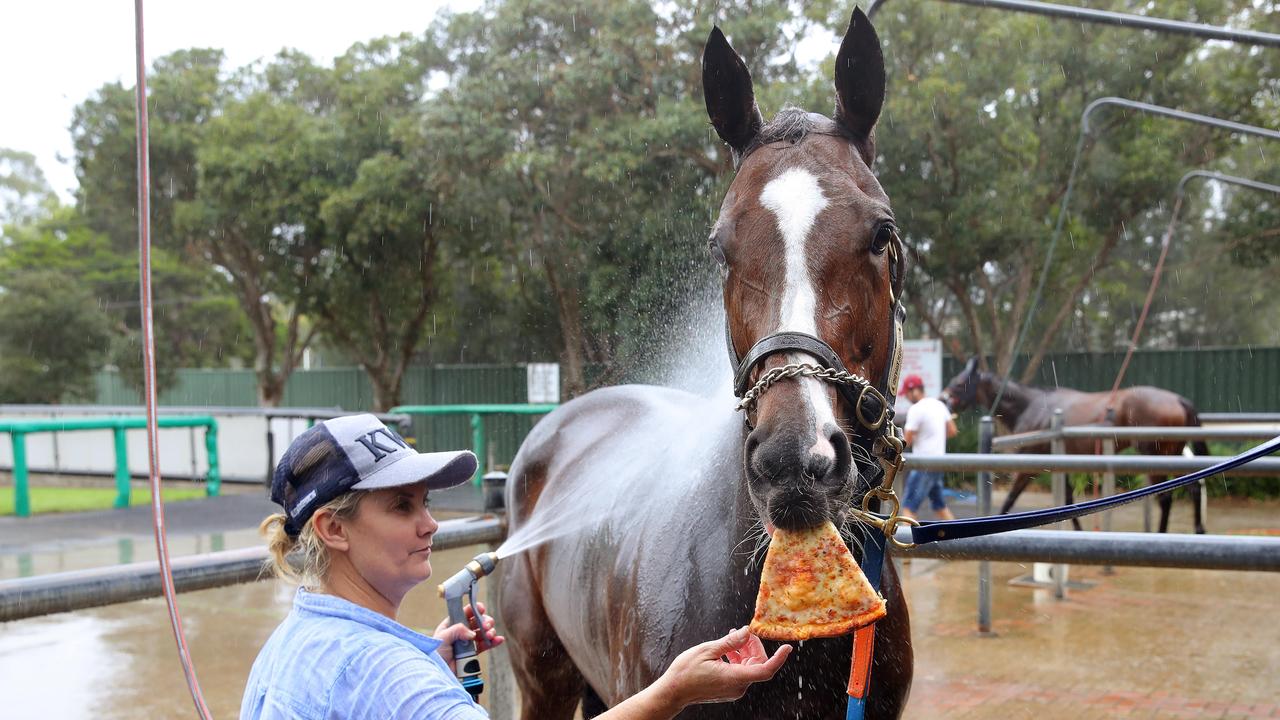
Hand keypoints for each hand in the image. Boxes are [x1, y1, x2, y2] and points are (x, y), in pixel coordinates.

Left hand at [433, 601, 504, 672]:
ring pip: (484, 632)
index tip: (481, 609)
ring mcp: (469, 642)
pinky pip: (486, 645)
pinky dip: (494, 642)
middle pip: (479, 621)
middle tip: (486, 626)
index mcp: (453, 623)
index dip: (475, 609)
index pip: (466, 612)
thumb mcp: (443, 637)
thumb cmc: (436, 652)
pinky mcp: (474, 653)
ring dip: (490, 631)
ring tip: (489, 635)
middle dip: (485, 621)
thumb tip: (472, 633)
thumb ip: (457, 630)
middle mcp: (462, 631)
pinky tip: (499, 639)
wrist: (438, 671)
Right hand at [656, 626, 790, 707]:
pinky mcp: (728, 690)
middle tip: (743, 632)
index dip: (779, 658)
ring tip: (732, 637)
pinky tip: (727, 649)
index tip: (787, 647)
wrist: (673, 691)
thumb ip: (730, 641)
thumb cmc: (686, 671)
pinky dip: (738, 659)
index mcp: (735, 677)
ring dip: (744, 651)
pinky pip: (740, 672)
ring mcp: (733, 690)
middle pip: (757, 664)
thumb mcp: (708, 650)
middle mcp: (738, 687)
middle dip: (754, 646)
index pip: (765, 669)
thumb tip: (747, 632)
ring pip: (749, 667)